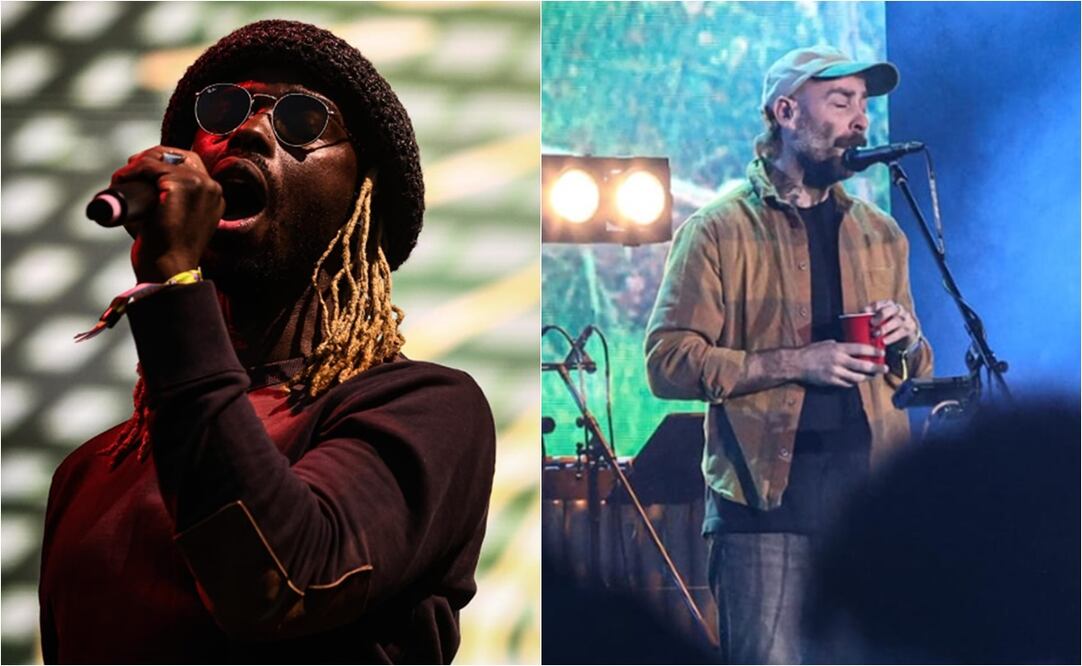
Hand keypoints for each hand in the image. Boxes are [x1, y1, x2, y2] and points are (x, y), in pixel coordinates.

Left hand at [111, 146, 223, 282]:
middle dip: (150, 158)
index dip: (163, 163)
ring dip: (136, 165)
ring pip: (161, 158)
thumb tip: (137, 184)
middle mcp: (212, 187)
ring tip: (121, 180)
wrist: (167, 269)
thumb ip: (167, 201)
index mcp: (214, 197)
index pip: (190, 164)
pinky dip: (131, 170)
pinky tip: (119, 180)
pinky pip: (149, 165)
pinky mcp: (181, 185)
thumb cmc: (165, 251)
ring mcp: (199, 184)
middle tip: (128, 172)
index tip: (141, 171)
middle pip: (179, 156)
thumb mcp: (174, 220)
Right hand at [797, 340, 885, 387]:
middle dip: (876, 368)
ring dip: (866, 377)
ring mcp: (835, 372)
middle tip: (884, 369)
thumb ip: (839, 346)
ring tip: (871, 376)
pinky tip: (856, 380)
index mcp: (838, 349)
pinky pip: (847, 384)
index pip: (861, 349)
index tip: (882, 353)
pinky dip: (853, 382)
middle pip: (863, 366)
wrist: (796, 364)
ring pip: (857, 377)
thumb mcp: (826, 344)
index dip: (874, 352)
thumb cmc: (810, 352)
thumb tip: (851, 348)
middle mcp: (839, 360)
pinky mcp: (831, 382)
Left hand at [866, 299, 919, 349]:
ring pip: (897, 321)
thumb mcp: (878, 319)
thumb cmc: (886, 324)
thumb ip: (868, 318)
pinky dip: (892, 337)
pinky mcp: (909, 328)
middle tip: (872, 323)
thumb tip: (855, 319)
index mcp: (888, 305)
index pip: (880, 303)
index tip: (864, 312)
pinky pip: (901, 332)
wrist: (905, 332)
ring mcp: (905, 318)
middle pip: (890, 310)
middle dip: (880, 316)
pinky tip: (884, 341)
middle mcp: (898, 309)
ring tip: (876, 334)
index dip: (872, 307)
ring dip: (885, 328)